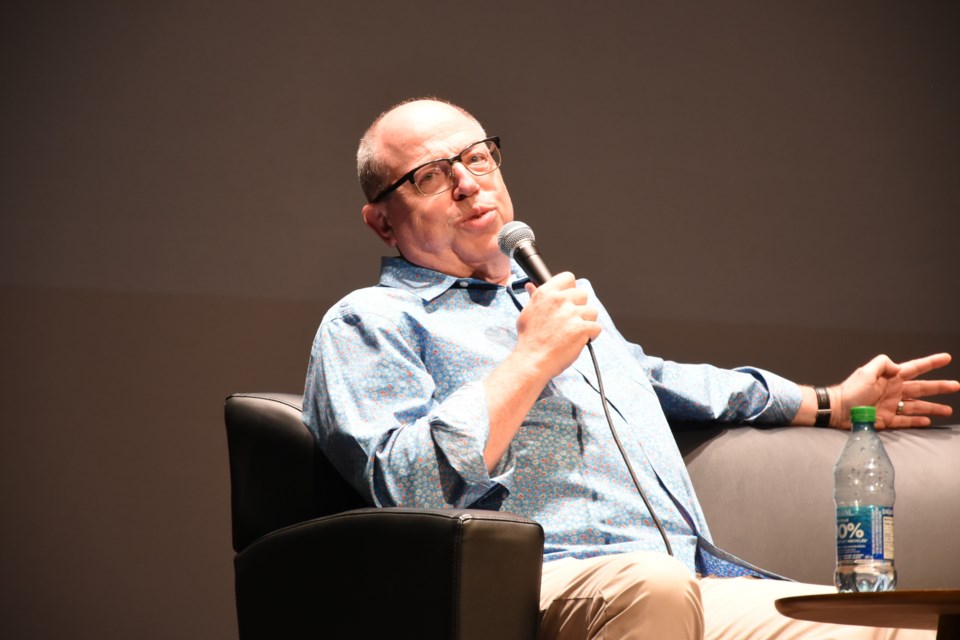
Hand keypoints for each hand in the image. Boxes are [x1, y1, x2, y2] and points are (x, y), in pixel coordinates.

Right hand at [514, 272, 601, 380]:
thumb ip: (534, 298)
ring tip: (573, 333)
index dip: (571, 289)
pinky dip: (591, 336)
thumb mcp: (527, 313)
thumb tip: (531, 286)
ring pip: (592, 311)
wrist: (532, 360)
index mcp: (546, 293)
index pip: (568, 278)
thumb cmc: (529, 340)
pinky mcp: (582, 328)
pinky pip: (597, 328)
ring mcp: (571, 314)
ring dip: (587, 322)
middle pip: (583, 294)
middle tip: (570, 322)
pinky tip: (578, 341)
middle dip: (580, 308)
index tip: (568, 299)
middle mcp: (559, 300)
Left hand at [835, 353, 958, 428]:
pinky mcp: (887, 420)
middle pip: (922, 388)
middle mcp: (894, 391)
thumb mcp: (866, 372)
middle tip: (957, 386)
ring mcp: (892, 406)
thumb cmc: (850, 390)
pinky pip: (906, 420)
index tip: (946, 358)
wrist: (838, 410)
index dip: (931, 363)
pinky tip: (928, 421)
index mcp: (891, 378)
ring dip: (933, 408)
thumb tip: (899, 367)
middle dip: (940, 387)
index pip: (915, 368)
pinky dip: (917, 421)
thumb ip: (882, 364)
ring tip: (948, 410)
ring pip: (917, 406)